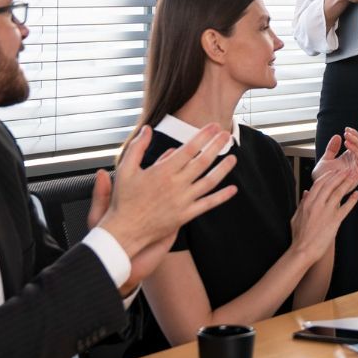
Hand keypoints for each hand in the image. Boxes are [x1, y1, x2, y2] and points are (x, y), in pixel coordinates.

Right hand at [98, 124, 239, 282]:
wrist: (124, 230)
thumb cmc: (124, 199)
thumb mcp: (125, 169)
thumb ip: (137, 147)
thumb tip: (147, 129)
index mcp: (163, 171)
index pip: (189, 149)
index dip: (204, 136)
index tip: (214, 127)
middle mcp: (176, 185)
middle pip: (203, 162)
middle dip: (217, 146)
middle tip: (227, 135)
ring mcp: (182, 201)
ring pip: (209, 182)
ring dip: (224, 169)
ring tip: (233, 158)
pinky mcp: (185, 215)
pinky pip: (207, 204)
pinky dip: (221, 197)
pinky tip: (233, 189)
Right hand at [290, 155, 357, 262]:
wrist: (303, 250)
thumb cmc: (299, 236)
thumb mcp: (296, 217)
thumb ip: (301, 203)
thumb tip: (305, 192)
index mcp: (308, 203)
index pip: (318, 183)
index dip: (328, 176)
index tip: (333, 172)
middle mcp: (317, 205)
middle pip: (330, 185)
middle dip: (339, 176)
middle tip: (346, 170)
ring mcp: (327, 212)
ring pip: (338, 193)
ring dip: (347, 183)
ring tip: (353, 177)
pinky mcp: (335, 221)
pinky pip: (346, 208)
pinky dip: (352, 200)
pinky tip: (357, 194)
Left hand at [311, 122, 357, 185]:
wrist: (320, 190)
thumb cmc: (323, 179)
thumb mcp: (326, 159)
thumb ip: (332, 148)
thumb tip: (337, 136)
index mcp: (351, 158)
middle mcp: (357, 163)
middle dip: (357, 135)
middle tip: (347, 130)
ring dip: (356, 140)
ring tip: (346, 135)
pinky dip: (355, 149)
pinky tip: (347, 143)